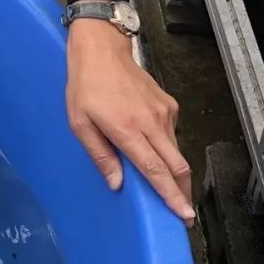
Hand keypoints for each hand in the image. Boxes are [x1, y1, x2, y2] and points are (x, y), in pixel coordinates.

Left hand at [66, 18, 193, 223]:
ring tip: (171, 189)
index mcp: (127, 129)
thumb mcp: (79, 123)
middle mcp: (151, 122)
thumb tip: (116, 183)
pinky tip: (156, 152)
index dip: (171, 195)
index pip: (155, 170)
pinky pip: (173, 135)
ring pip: (177, 152)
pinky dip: (168, 150)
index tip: (184, 214)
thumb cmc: (86, 86)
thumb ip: (99, 155)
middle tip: (184, 214)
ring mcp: (163, 112)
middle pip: (176, 166)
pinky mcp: (169, 105)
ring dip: (176, 173)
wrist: (102, 50)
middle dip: (183, 192)